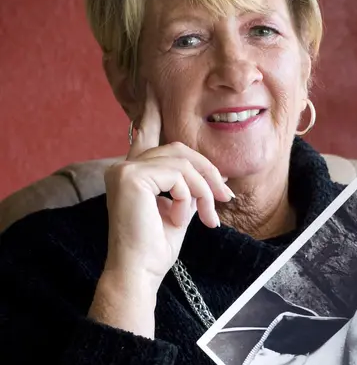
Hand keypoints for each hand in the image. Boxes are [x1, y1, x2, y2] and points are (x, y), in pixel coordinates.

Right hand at [103, 88, 231, 290]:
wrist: (139, 272)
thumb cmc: (155, 250)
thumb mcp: (178, 212)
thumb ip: (188, 190)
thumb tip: (217, 178)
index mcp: (131, 173)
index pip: (145, 134)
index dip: (151, 113)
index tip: (155, 92)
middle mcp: (123, 167)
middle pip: (179, 149)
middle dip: (208, 172)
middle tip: (225, 198)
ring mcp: (125, 170)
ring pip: (183, 163)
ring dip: (203, 189)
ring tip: (208, 217)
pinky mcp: (132, 178)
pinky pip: (178, 176)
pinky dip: (188, 197)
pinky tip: (182, 218)